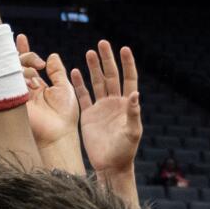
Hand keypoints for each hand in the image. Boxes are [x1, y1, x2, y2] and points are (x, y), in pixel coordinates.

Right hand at [17, 33, 78, 151]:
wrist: (57, 136)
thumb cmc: (64, 116)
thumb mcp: (64, 89)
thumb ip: (57, 72)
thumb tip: (52, 56)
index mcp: (37, 87)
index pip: (27, 64)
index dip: (24, 50)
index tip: (21, 37)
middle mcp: (24, 89)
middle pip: (17, 64)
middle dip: (24, 55)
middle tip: (37, 62)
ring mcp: (17, 94)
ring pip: (12, 70)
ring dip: (24, 68)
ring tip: (36, 77)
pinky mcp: (12, 100)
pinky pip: (9, 81)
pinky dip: (20, 78)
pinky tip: (31, 82)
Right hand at [73, 41, 141, 175]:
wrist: (110, 165)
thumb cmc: (125, 150)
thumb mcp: (132, 132)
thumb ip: (133, 113)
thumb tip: (135, 94)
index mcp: (127, 104)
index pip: (129, 79)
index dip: (127, 64)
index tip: (124, 49)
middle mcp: (114, 102)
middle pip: (111, 76)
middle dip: (107, 60)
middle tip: (102, 43)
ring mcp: (101, 107)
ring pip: (97, 83)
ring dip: (93, 68)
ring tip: (89, 53)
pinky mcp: (88, 115)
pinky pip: (83, 96)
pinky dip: (79, 84)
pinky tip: (74, 72)